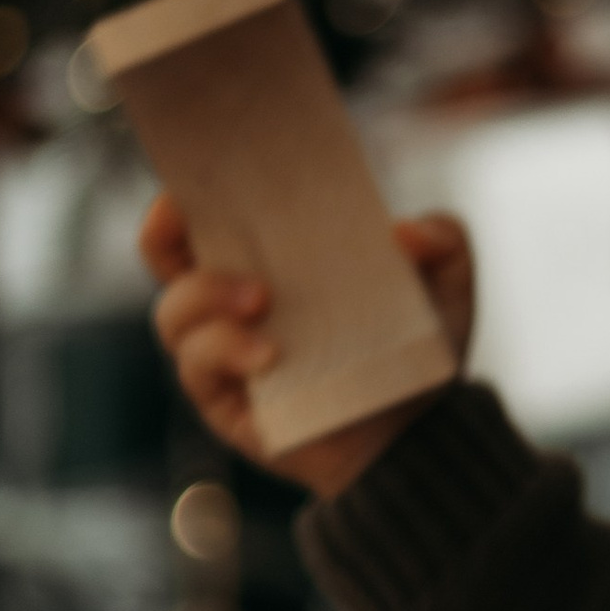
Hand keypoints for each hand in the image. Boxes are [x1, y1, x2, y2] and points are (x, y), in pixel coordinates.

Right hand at [138, 193, 475, 498]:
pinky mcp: (227, 404)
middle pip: (163, 257)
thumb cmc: (419, 354)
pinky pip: (198, 369)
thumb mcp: (446, 286)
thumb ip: (442, 240)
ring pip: (174, 314)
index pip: (207, 217)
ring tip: (262, 300)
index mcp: (272, 262)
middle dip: (164, 231)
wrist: (423, 436)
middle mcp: (234, 305)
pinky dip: (225, 351)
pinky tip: (269, 354)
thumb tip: (403, 231)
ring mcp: (225, 355)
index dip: (186, 192)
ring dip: (205, 295)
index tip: (195, 174)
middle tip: (196, 225)